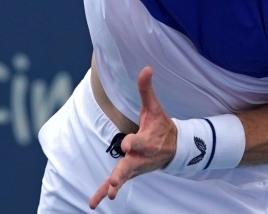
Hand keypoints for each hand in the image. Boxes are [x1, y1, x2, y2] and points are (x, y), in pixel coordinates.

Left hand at [89, 67, 176, 209]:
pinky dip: (104, 192)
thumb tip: (146, 67)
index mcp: (148, 141)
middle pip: (131, 166)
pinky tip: (92, 203)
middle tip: (115, 180)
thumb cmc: (161, 126)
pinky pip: (115, 184)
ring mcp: (135, 168)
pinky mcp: (129, 174)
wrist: (174, 149)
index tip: (126, 144)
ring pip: (123, 177)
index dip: (133, 143)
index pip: (139, 143)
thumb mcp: (154, 107)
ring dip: (114, 185)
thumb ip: (147, 89)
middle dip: (122, 172)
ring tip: (107, 195)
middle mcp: (141, 158)